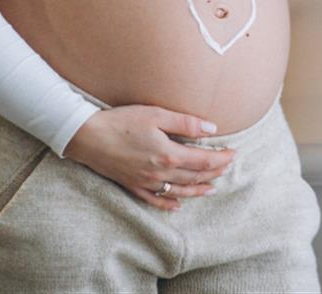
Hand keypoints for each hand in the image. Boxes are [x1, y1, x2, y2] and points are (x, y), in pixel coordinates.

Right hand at [63, 104, 236, 211]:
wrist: (87, 137)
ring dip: (198, 190)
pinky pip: (155, 200)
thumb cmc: (121, 121)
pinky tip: (177, 206)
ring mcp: (146, 182)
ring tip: (212, 188)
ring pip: (179, 191)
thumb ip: (186, 123)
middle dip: (214, 172)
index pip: (204, 161)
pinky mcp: (132, 186)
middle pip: (194, 177)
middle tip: (227, 167)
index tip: (233, 154)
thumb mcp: (156, 115)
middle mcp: (160, 173)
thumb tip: (211, 128)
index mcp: (168, 155)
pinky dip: (168, 203)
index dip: (221, 159)